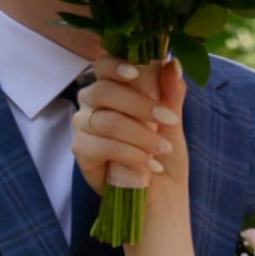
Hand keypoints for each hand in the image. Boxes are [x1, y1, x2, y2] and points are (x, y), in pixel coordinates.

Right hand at [72, 59, 187, 208]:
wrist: (162, 191)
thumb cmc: (164, 151)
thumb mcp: (173, 121)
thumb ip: (171, 93)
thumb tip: (173, 64)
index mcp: (113, 85)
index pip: (104, 65)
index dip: (116, 66)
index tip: (136, 73)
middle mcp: (92, 101)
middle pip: (105, 91)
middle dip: (141, 105)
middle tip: (169, 121)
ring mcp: (83, 124)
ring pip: (107, 121)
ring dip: (141, 136)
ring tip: (163, 150)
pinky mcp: (81, 150)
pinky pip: (102, 146)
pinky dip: (131, 155)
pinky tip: (149, 166)